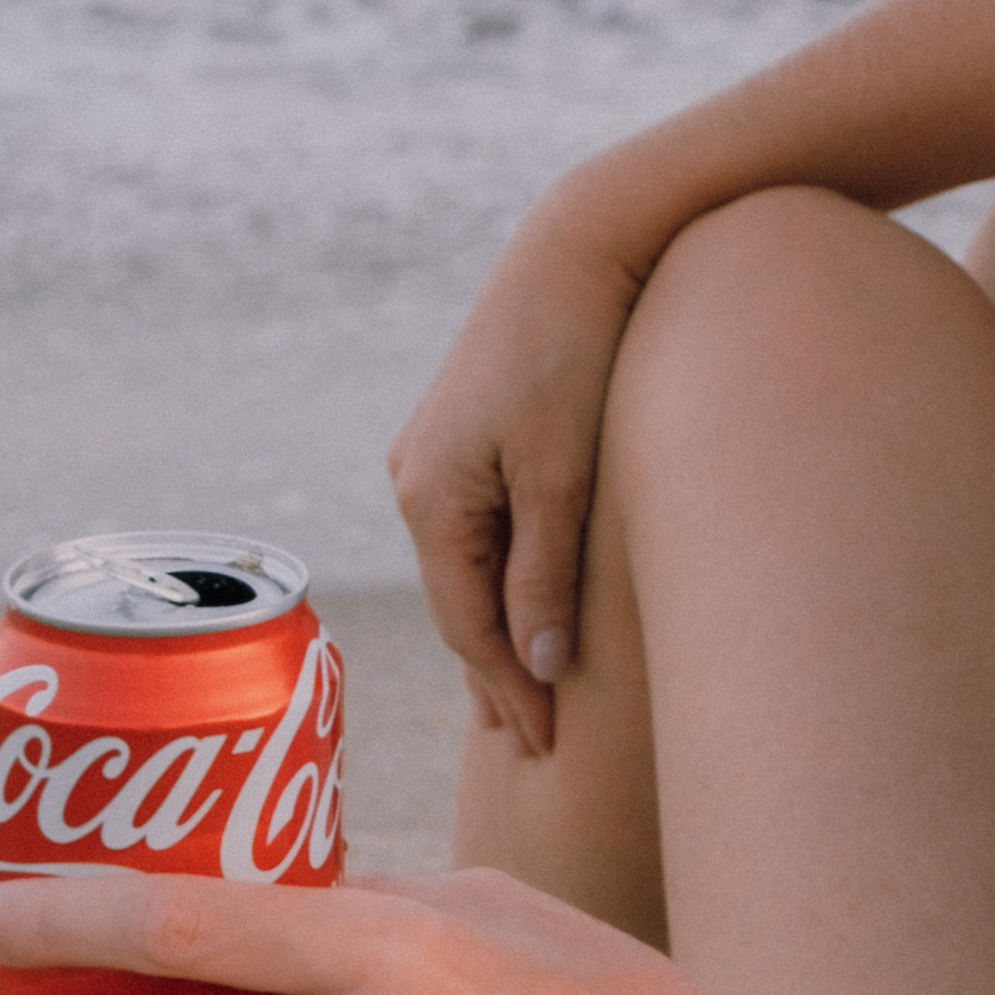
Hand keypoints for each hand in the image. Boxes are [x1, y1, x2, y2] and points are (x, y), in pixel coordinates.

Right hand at [390, 197, 646, 754]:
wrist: (579, 246)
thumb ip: (548, 571)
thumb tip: (534, 665)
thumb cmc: (575, 353)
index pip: (467, 624)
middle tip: (534, 748)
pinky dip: (500, 578)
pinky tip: (518, 606)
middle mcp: (416, 480)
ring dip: (496, 630)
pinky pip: (480, 530)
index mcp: (430, 496)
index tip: (548, 747)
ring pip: (468, 568)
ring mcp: (435, 454)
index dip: (508, 689)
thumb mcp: (564, 472)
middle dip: (494, 675)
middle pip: (459, 603)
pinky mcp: (467, 433)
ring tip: (520, 700)